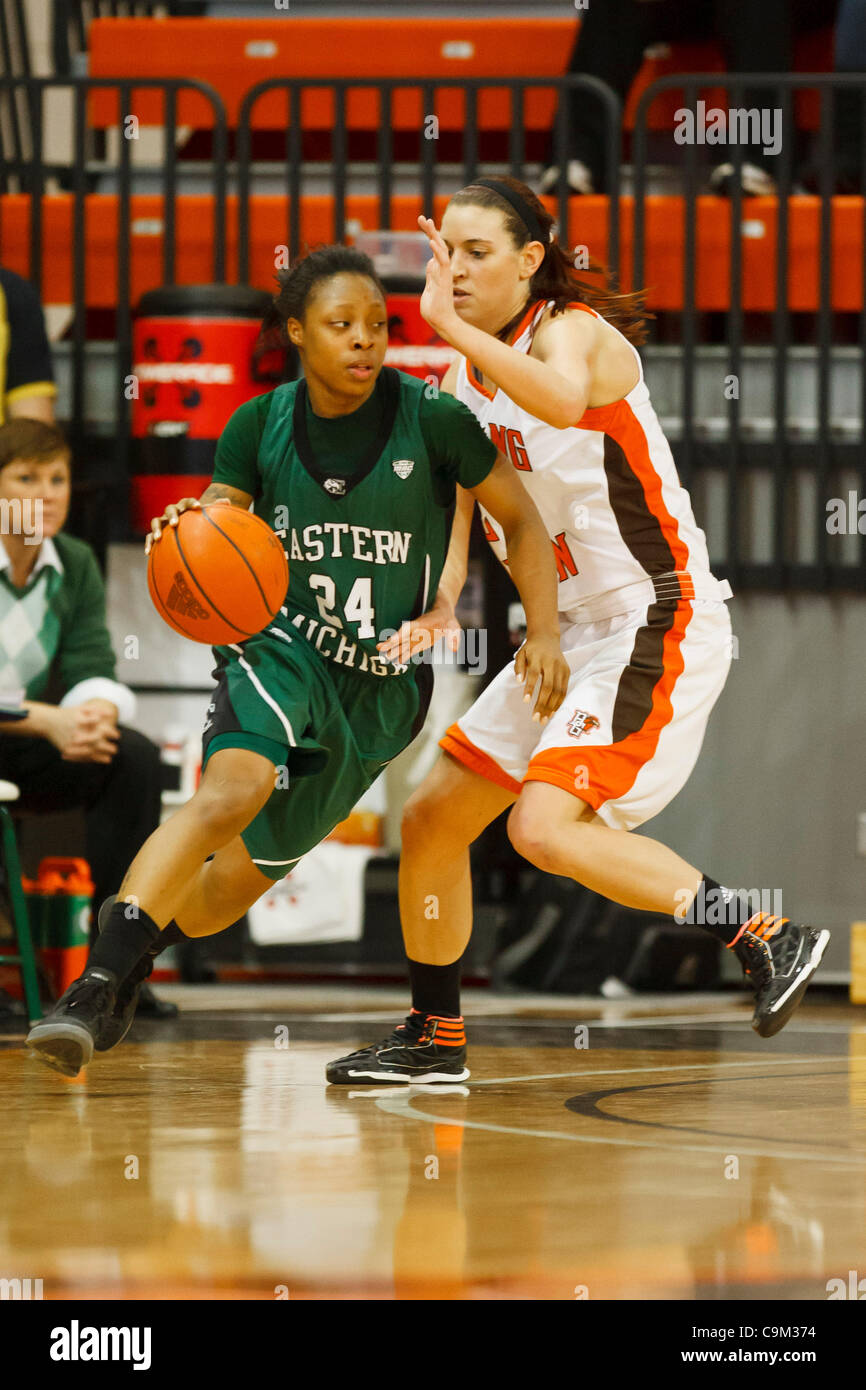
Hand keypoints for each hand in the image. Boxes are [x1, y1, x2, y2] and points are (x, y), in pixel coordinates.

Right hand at [45, 704, 119, 763]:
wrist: (47, 722)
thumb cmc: (68, 714)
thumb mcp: (81, 709)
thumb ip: (96, 710)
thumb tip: (111, 714)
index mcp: (79, 720)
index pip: (98, 726)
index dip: (110, 731)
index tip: (118, 735)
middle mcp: (74, 731)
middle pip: (94, 740)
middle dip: (106, 746)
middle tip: (115, 749)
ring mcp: (69, 741)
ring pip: (87, 751)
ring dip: (100, 756)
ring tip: (109, 758)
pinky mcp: (65, 749)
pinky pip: (79, 756)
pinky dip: (89, 759)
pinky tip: (97, 761)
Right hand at [144, 496, 230, 555]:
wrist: (187, 526)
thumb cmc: (200, 522)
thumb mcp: (208, 516)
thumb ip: (216, 509)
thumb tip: (228, 501)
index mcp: (185, 506)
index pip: (187, 501)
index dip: (192, 503)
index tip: (198, 507)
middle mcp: (173, 512)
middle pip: (170, 509)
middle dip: (172, 516)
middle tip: (175, 524)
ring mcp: (163, 522)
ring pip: (156, 521)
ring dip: (156, 529)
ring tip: (158, 538)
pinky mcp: (157, 533)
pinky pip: (149, 537)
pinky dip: (148, 543)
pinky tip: (147, 553)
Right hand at [376, 600, 461, 667]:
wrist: (443, 610)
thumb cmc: (449, 619)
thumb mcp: (454, 626)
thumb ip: (453, 636)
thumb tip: (454, 649)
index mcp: (425, 623)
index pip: (411, 627)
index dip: (401, 634)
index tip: (391, 639)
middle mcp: (418, 630)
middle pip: (402, 636)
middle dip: (391, 642)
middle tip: (379, 647)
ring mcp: (416, 636)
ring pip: (402, 643)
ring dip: (392, 648)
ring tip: (380, 652)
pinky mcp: (417, 642)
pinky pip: (408, 649)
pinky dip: (402, 655)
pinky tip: (395, 661)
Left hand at [417, 215, 461, 340]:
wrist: (441, 322)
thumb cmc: (434, 310)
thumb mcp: (428, 290)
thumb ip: (430, 276)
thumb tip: (430, 264)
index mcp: (436, 270)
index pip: (433, 248)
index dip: (429, 235)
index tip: (423, 222)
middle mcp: (441, 269)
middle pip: (436, 245)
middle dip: (430, 231)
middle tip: (422, 218)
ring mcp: (443, 274)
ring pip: (440, 250)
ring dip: (434, 235)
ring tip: (427, 223)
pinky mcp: (445, 280)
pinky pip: (443, 262)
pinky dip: (438, 251)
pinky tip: (432, 241)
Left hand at [514, 632, 569, 722]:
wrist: (547, 637)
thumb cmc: (531, 649)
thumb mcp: (521, 654)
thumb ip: (518, 667)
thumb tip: (518, 682)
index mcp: (539, 657)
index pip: (535, 674)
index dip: (530, 688)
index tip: (525, 701)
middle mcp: (552, 663)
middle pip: (549, 686)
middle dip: (542, 703)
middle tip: (536, 718)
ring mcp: (561, 668)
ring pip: (558, 690)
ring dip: (551, 707)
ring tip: (543, 720)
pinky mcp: (567, 672)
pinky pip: (564, 690)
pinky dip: (558, 702)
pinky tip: (552, 712)